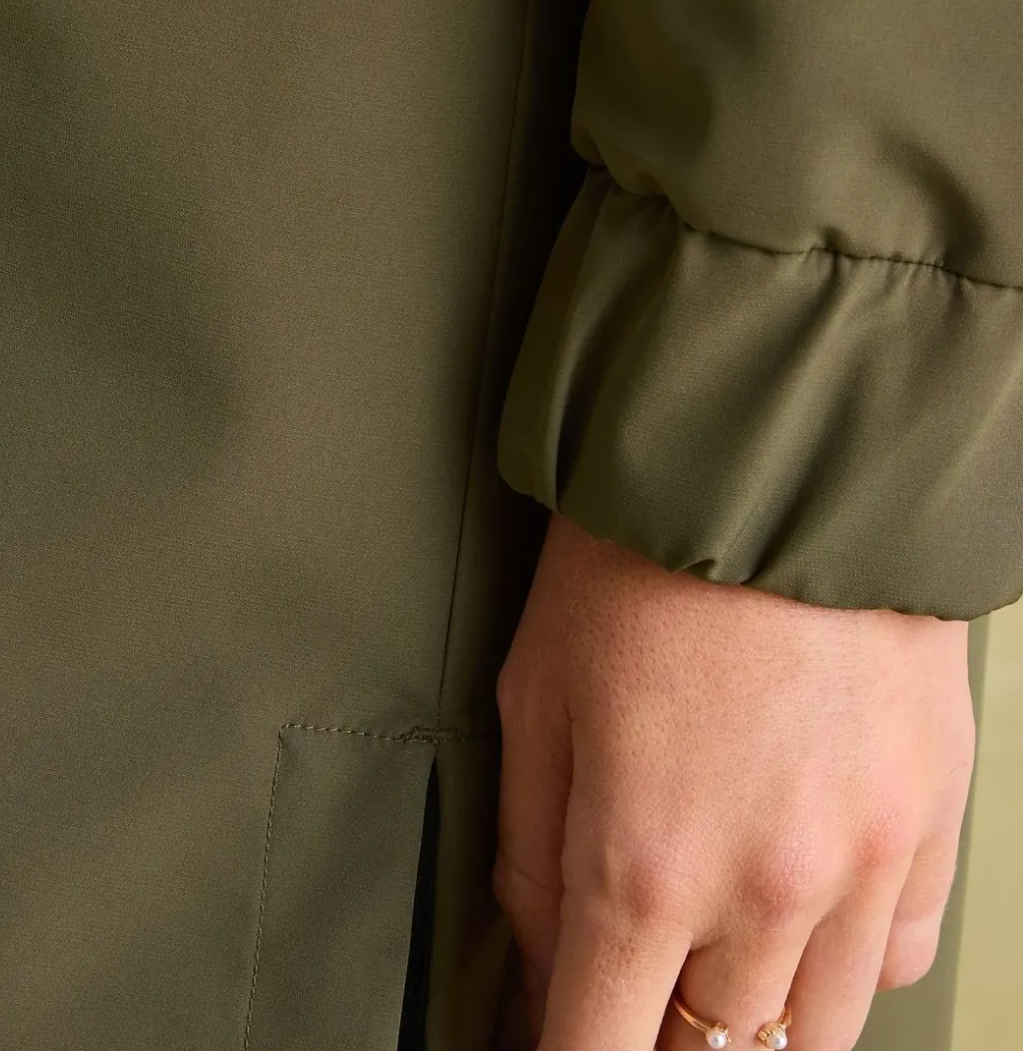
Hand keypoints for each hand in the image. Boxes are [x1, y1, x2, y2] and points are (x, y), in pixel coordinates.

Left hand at [494, 516, 974, 1050]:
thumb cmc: (641, 561)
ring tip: (715, 951)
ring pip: (815, 1033)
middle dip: (660, 1036)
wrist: (778, 464)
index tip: (559, 1044)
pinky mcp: (927, 828)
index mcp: (640, 865)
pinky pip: (896, 959)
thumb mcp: (533, 696)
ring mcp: (859, 868)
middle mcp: (761, 891)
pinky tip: (804, 905)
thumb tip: (542, 960)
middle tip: (634, 980)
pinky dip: (848, 958)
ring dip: (755, 1014)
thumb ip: (530, 855)